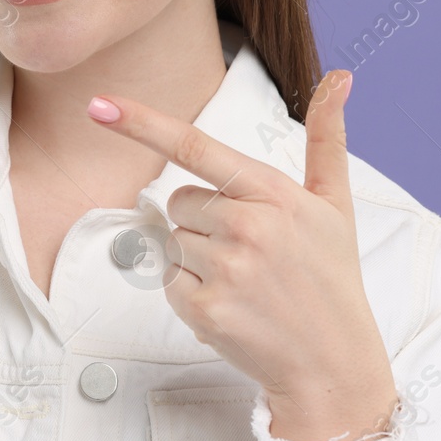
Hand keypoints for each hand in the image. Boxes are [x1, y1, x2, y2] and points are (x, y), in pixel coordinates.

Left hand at [88, 69, 397, 440]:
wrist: (333, 364)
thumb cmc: (331, 280)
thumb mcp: (335, 205)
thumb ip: (327, 138)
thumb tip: (340, 76)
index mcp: (275, 194)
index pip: (197, 147)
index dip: (141, 123)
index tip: (99, 105)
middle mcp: (249, 226)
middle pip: (179, 200)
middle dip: (204, 222)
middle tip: (249, 253)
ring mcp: (227, 269)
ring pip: (173, 240)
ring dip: (198, 260)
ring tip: (244, 282)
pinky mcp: (205, 308)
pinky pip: (169, 280)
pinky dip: (190, 293)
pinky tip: (230, 305)